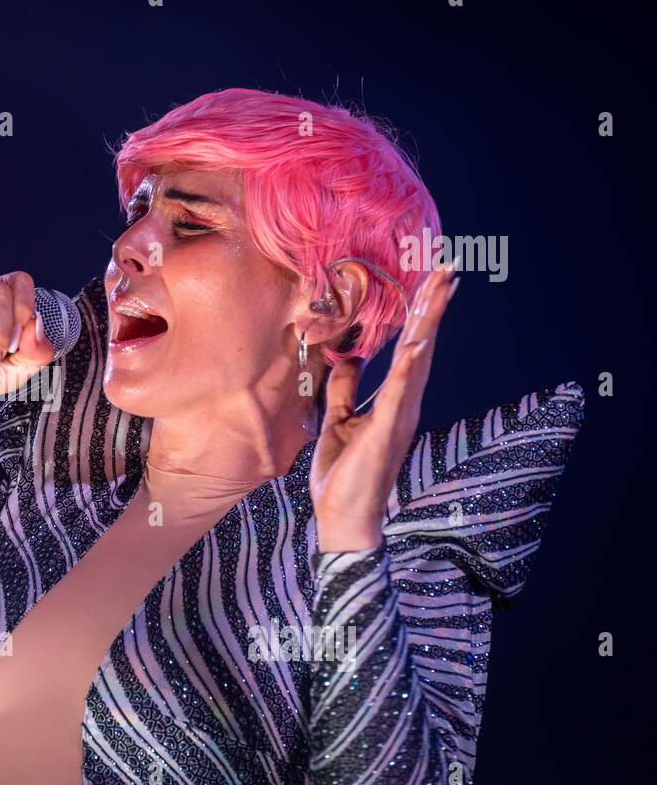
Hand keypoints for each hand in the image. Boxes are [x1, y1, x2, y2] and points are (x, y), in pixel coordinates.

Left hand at [309, 264, 459, 552]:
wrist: (343, 517)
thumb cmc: (342, 475)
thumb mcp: (335, 421)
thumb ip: (344, 390)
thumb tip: (350, 359)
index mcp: (393, 400)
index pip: (410, 348)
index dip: (419, 314)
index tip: (430, 280)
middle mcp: (404, 404)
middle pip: (422, 345)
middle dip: (433, 306)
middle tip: (448, 267)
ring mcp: (399, 417)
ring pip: (418, 361)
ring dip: (428, 323)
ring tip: (441, 288)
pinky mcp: (386, 433)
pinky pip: (399, 393)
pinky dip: (409, 366)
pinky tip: (416, 340)